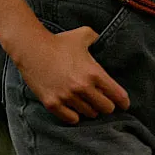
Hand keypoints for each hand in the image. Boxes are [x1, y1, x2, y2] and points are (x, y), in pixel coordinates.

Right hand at [12, 26, 129, 123]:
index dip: (123, 101)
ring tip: (86, 103)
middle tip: (102, 101)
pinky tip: (73, 109)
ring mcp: (67, 97)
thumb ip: (98, 38)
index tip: (123, 104)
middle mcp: (82, 88)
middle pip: (106, 109)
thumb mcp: (83, 35)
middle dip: (106, 105)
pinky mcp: (53, 104)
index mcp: (94, 73)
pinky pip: (72, 119)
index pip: (117, 96)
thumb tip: (105, 40)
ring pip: (89, 114)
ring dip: (90, 109)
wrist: (31, 48)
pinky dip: (74, 115)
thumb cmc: (58, 42)